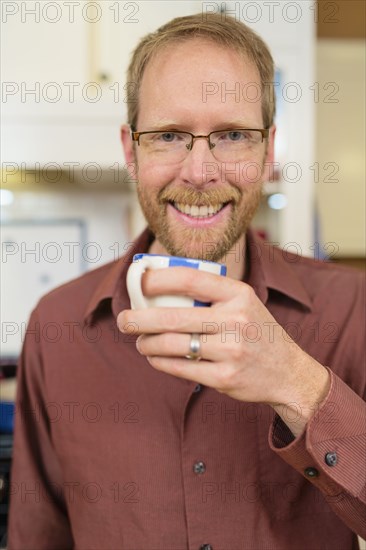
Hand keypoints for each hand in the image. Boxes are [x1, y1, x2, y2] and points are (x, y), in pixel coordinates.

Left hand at [117, 267, 329, 436]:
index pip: (190, 279)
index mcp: (238, 294)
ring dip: (147, 344)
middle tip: (124, 320)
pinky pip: (180, 368)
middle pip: (173, 317)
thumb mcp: (244, 302)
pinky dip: (160, 362)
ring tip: (139, 343)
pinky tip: (154, 358)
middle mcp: (236, 320)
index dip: (158, 279)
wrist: (288, 371)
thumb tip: (159, 289)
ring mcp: (231, 350)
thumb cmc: (257, 331)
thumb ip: (210, 294)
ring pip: (172, 345)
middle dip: (139, 319)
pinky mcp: (225, 377)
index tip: (139, 283)